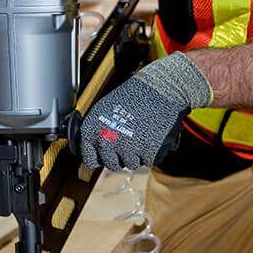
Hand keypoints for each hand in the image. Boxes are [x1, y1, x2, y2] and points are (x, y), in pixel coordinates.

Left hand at [79, 52, 212, 170]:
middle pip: (112, 164)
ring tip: (144, 131)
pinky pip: (149, 161)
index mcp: (91, 130)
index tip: (111, 149)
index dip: (102, 155)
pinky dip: (154, 151)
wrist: (162, 88)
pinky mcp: (148, 152)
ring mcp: (126, 148)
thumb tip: (95, 149)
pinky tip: (154, 134)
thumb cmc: (134, 95)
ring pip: (131, 164)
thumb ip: (97, 131)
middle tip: (132, 137)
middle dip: (122, 154)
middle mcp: (106, 141)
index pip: (90, 159)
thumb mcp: (105, 108)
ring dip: (139, 153)